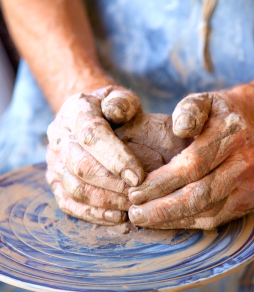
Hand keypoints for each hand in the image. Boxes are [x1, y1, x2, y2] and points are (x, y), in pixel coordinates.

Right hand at [46, 85, 143, 225]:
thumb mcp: (120, 97)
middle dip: (112, 183)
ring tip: (132, 206)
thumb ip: (121, 101)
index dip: (115, 157)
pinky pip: (69, 203)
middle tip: (138, 194)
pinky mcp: (56, 181)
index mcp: (75, 111)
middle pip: (81, 166)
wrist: (89, 118)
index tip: (138, 176)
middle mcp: (59, 137)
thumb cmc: (112, 109)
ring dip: (106, 201)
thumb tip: (116, 113)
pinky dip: (92, 214)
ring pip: (75, 188)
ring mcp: (54, 161)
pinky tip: (116, 217)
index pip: (92, 135)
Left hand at [128, 88, 253, 229]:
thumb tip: (180, 128)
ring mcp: (251, 184)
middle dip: (163, 208)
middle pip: (201, 194)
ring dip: (172, 219)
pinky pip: (215, 219)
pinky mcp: (248, 201)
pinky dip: (187, 223)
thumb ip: (189, 110)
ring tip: (144, 218)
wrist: (247, 129)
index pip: (192, 165)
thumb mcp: (201, 102)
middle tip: (135, 213)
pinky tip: (166, 221)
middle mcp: (246, 161)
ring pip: (207, 212)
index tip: (135, 192)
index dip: (161, 182)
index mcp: (232, 134)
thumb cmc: (213, 117)